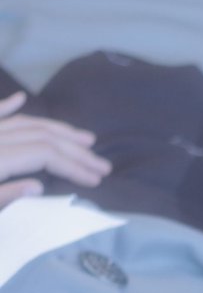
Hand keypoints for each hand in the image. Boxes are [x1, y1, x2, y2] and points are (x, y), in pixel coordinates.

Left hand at [0, 90, 111, 205]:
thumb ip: (6, 195)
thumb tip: (38, 187)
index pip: (44, 154)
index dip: (73, 166)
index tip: (95, 179)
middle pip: (42, 137)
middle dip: (76, 151)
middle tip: (103, 164)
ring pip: (24, 123)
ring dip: (56, 129)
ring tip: (84, 138)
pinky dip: (7, 105)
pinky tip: (21, 97)